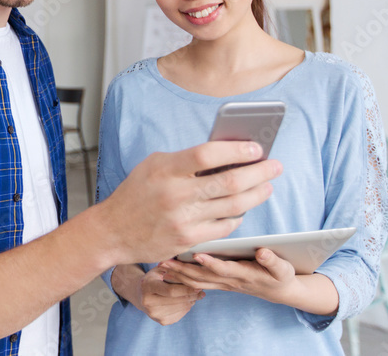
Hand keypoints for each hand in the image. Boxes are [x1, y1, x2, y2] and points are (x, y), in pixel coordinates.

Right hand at [97, 142, 281, 264]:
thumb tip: (225, 153)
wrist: (113, 231)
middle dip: (259, 172)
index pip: (208, 154)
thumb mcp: (153, 166)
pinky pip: (224, 227)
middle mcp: (175, 194)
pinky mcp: (188, 240)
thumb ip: (185, 160)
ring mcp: (183, 219)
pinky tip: (242, 209)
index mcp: (165, 169)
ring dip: (257, 194)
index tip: (256, 147)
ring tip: (267, 185)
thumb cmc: (136, 193)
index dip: (236, 150)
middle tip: (275, 166)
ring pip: (234, 206)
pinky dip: (238, 216)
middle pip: (230, 182)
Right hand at [115, 265, 202, 325]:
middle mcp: (148, 302)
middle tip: (201, 291)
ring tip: (196, 295)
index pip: (170, 291)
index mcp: (147, 286)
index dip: (186, 289)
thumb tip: (191, 270)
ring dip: (191, 302)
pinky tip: (188, 301)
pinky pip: (180, 315)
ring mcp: (154, 314)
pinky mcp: (161, 321)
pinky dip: (186, 308)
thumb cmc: (154, 278)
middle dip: (192, 296)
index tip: (198, 286)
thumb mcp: (159, 270)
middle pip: (177, 301)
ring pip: (180, 308)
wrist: (140, 294)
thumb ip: (173, 269)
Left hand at [156, 248, 298, 304]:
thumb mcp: (283, 269)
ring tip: (160, 266)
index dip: (210, 263)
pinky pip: (197, 283)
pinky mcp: (219, 282)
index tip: (196, 255)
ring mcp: (223, 284)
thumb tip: (262, 251)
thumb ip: (273, 260)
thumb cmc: (281, 276)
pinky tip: (169, 271)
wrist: (280, 291)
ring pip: (197, 282)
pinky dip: (182, 278)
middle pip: (202, 278)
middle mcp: (230, 281)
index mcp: (244, 275)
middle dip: (183, 270)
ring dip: (178, 275)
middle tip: (164, 262)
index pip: (224, 270)